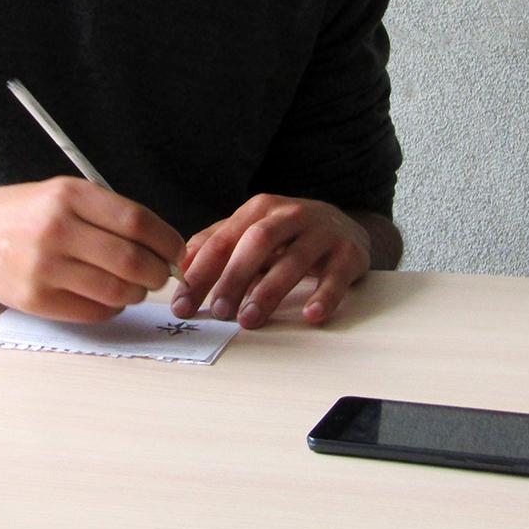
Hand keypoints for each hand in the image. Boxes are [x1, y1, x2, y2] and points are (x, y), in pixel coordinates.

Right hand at [0, 176, 185, 322]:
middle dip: (158, 272)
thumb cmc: (27, 214)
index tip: (175, 251)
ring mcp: (44, 267)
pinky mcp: (36, 299)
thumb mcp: (64, 193)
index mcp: (69, 195)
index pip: (136, 222)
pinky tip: (108, 296)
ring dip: (137, 293)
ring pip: (116, 291)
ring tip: (136, 286)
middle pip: (131, 260)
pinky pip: (94, 311)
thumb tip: (163, 245)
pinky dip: (112, 307)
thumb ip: (109, 214)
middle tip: (161, 274)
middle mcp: (56, 229)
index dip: (166, 240)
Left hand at [169, 194, 370, 328]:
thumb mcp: (250, 231)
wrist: (344, 225)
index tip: (184, 304)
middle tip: (218, 310)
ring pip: (294, 259)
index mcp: (259, 209)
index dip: (201, 272)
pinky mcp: (348, 253)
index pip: (223, 240)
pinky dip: (324, 296)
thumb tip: (179, 268)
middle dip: (234, 276)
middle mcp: (290, 215)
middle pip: (257, 242)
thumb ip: (215, 245)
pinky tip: (311, 314)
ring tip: (250, 320)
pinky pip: (336, 276)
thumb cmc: (287, 235)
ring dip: (269, 291)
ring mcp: (321, 233)